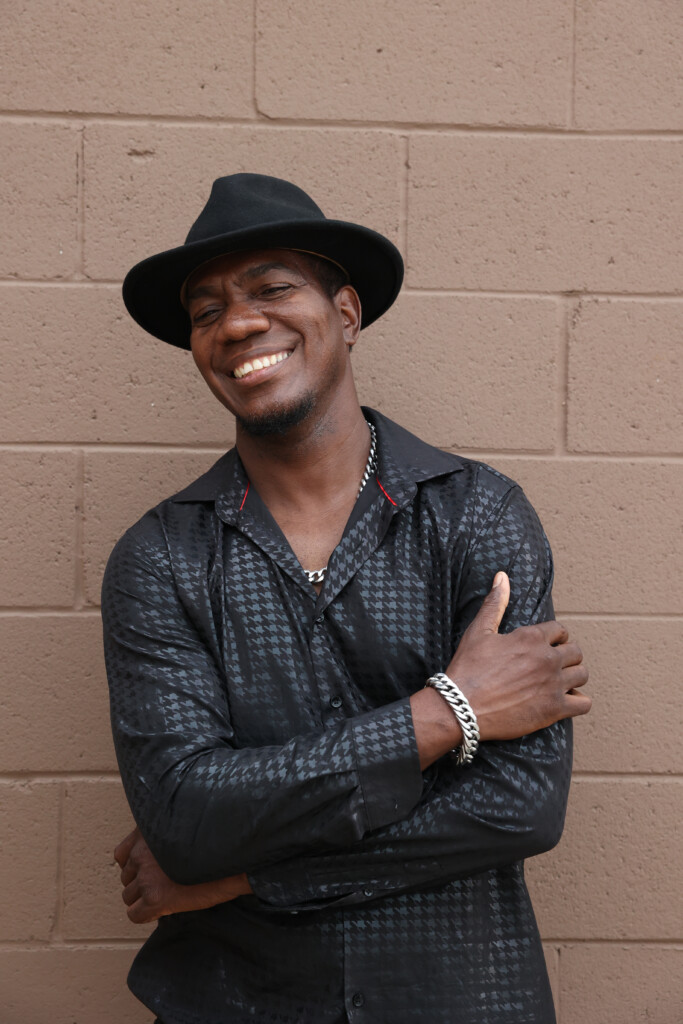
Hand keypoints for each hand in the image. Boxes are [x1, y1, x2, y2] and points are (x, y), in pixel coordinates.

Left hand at [114, 827, 251, 923]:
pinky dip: (146, 915)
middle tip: (164, 883)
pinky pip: (134, 915)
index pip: (122, 854)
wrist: (235, 858)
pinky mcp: (155, 898)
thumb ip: (166, 835)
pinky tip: (163, 909)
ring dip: (144, 898)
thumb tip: (159, 855)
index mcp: (147, 832)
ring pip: (128, 896)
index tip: (151, 869)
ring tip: (167, 895)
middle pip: (126, 877)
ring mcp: (146, 876)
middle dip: (142, 882)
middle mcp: (142, 852)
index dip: (135, 865)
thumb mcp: (187, 826)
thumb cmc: (218, 842)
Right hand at [445, 571, 590, 741]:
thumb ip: (495, 603)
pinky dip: (578, 701)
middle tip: (552, 664)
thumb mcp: (478, 631)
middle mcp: (547, 658)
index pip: (560, 630)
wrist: (461, 707)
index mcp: (531, 637)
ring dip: (573, 676)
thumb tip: (502, 576)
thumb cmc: (468, 668)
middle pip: (575, 651)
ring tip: (560, 681)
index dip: (555, 637)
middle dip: (566, 655)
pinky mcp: (554, 709)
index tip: (547, 645)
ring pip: (582, 674)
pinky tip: (565, 700)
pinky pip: (584, 703)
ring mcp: (553, 684)